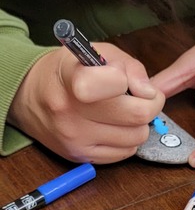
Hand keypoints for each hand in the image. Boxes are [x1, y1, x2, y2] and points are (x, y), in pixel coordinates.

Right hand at [8, 43, 164, 162]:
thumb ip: (129, 67)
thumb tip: (150, 92)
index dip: (136, 84)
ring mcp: (75, 138)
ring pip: (136, 137)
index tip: (134, 83)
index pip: (116, 83)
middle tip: (143, 97)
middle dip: (150, 104)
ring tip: (123, 111)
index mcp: (74, 78)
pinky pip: (125, 153)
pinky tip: (113, 126)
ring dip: (138, 124)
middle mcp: (70, 112)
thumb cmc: (68, 72)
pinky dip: (127, 140)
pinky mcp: (80, 156)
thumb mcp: (96, 53)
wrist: (29, 95)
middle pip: (137, 116)